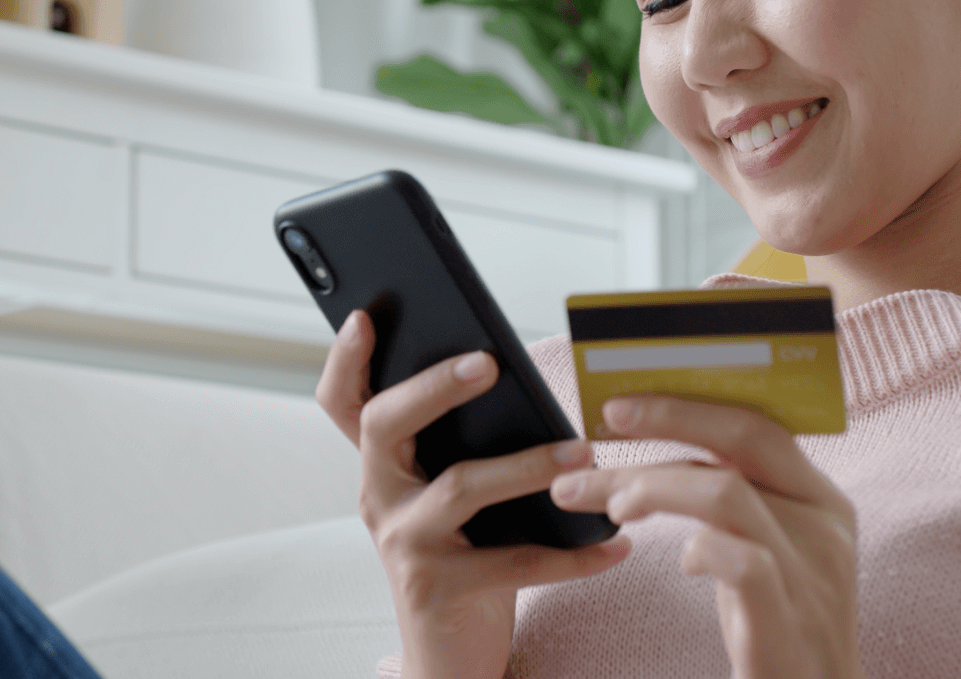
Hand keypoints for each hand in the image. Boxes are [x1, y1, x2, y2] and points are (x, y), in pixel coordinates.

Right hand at [315, 310, 630, 678]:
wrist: (449, 658)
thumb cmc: (465, 560)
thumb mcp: (454, 499)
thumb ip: (466, 446)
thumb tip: (518, 380)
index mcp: (383, 467)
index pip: (345, 404)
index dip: (345, 359)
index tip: (365, 316)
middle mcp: (379, 498)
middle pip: (385, 424)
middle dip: (434, 386)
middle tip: (490, 363)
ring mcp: (403, 544)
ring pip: (460, 487)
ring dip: (528, 465)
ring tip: (584, 453)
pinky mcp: (437, 589)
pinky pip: (513, 562)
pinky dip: (571, 555)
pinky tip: (615, 544)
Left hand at [548, 396, 861, 678]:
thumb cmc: (779, 625)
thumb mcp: (770, 551)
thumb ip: (738, 502)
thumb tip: (662, 457)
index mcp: (823, 499)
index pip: (758, 424)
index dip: (688, 406)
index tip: (622, 407)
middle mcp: (825, 524)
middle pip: (744, 438)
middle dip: (667, 420)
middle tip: (603, 426)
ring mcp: (811, 572)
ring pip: (728, 493)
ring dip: (655, 486)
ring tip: (614, 506)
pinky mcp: (788, 620)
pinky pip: (741, 562)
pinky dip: (699, 550)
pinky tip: (682, 563)